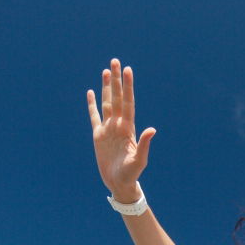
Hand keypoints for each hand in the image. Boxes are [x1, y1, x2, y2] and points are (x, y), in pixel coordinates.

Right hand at [87, 58, 155, 201]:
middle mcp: (118, 125)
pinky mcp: (98, 135)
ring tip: (106, 71)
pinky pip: (94, 116)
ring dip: (106, 87)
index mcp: (128, 129)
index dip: (128, 86)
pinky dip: (92, 104)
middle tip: (115, 61)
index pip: (128, 102)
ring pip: (107, 103)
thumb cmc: (131, 175)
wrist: (119, 184)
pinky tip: (91, 92)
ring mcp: (108, 129)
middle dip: (116, 80)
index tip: (128, 70)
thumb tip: (152, 129)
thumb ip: (144, 144)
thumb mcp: (139, 160)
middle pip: (117, 97)